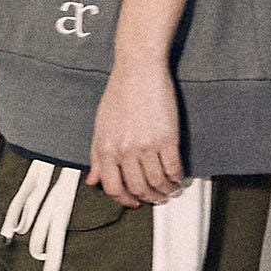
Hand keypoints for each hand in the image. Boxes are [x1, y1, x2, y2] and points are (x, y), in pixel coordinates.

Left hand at [86, 58, 184, 207]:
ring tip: (170, 188)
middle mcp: (124, 150)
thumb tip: (93, 180)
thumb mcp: (101, 126)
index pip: (113, 188)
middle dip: (150, 198)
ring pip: (157, 182)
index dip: (126, 200)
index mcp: (105, 148)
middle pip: (138, 188)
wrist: (139, 69)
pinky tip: (178, 176)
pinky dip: (177, 177)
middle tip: (157, 197)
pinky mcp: (167, 138)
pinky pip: (173, 168)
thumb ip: (96, 156)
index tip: (135, 201)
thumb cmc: (120, 93)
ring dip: (166, 190)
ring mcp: (146, 145)